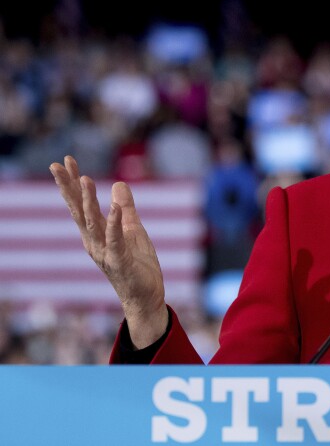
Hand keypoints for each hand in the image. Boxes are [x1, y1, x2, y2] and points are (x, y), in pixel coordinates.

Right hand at [49, 155, 167, 347]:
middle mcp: (94, 241)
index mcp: (95, 233)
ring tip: (85, 179)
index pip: (80, 204)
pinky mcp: (120, 262)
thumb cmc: (137, 264)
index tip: (66, 160)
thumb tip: (118, 183)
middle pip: (78, 210)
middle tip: (56, 165)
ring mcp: (105, 252)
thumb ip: (126, 208)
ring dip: (88, 202)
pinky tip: (115, 208)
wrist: (146, 296)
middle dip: (68, 187)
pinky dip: (115, 224)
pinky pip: (116, 240)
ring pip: (93, 223)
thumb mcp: (133, 229)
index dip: (73, 182)